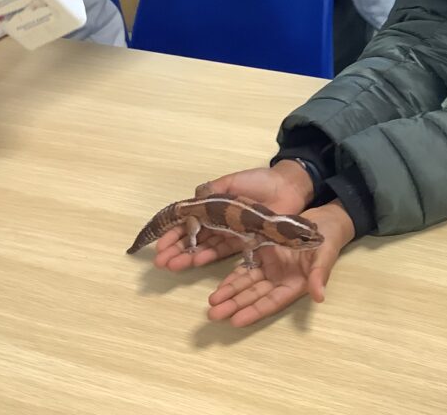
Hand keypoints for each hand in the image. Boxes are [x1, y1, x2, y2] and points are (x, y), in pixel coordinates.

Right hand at [153, 161, 313, 271]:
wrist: (287, 188)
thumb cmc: (259, 181)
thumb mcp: (232, 181)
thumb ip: (211, 191)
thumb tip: (190, 200)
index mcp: (213, 206)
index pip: (188, 222)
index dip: (173, 233)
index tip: (159, 244)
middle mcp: (218, 221)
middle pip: (193, 238)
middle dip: (175, 249)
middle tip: (160, 261)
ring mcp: (230, 233)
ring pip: (204, 247)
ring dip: (187, 256)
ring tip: (171, 265)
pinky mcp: (243, 242)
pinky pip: (222, 251)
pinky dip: (208, 257)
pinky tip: (194, 262)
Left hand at [207, 201, 354, 326]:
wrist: (326, 219)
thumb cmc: (329, 238)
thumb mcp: (326, 255)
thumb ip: (319, 275)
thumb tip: (319, 296)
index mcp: (295, 284)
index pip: (271, 302)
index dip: (254, 311)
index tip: (235, 321)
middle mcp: (280, 279)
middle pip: (254, 295)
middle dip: (234, 305)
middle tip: (213, 315)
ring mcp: (271, 267)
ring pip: (247, 283)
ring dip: (230, 292)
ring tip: (212, 302)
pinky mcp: (264, 252)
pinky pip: (246, 267)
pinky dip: (234, 276)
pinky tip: (220, 284)